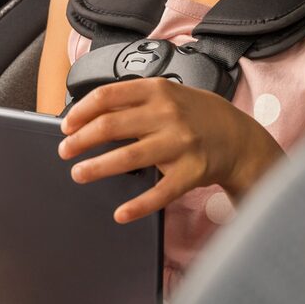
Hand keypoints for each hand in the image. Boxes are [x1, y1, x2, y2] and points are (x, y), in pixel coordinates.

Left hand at [58, 78, 283, 223]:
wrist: (240, 138)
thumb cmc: (198, 115)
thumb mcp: (169, 94)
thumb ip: (135, 101)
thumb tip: (90, 113)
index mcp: (158, 90)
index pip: (108, 96)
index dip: (81, 111)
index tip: (66, 125)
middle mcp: (167, 114)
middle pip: (110, 126)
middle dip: (80, 141)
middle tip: (65, 151)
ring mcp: (180, 144)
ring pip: (127, 158)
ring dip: (97, 168)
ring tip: (79, 173)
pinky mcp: (190, 172)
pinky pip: (159, 192)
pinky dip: (137, 206)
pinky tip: (121, 213)